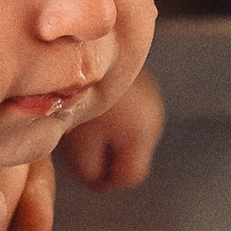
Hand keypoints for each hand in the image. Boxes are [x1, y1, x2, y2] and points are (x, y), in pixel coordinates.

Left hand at [61, 69, 163, 193]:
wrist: (81, 48)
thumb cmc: (77, 97)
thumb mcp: (77, 143)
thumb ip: (89, 171)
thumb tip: (96, 179)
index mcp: (143, 134)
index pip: (132, 176)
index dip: (107, 182)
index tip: (86, 176)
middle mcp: (154, 116)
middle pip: (134, 156)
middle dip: (109, 160)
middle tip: (81, 152)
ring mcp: (151, 97)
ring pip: (132, 136)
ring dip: (111, 139)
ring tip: (85, 127)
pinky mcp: (143, 84)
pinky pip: (130, 116)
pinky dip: (114, 120)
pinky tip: (94, 110)